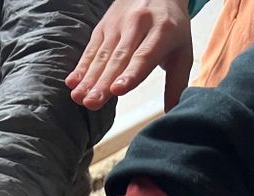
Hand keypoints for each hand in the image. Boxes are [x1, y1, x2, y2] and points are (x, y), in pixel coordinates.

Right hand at [66, 0, 192, 111]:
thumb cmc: (171, 28)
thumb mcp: (182, 51)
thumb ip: (177, 83)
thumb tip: (173, 112)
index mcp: (163, 31)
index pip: (144, 56)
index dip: (130, 74)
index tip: (117, 90)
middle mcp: (138, 25)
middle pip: (118, 58)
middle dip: (103, 82)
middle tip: (92, 102)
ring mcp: (118, 24)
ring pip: (102, 55)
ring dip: (88, 78)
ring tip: (79, 98)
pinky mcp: (103, 27)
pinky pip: (91, 49)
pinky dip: (81, 66)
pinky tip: (72, 82)